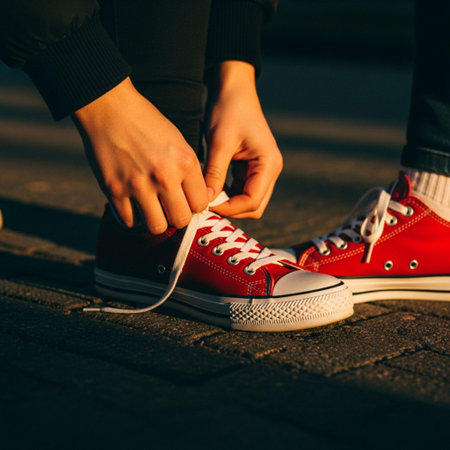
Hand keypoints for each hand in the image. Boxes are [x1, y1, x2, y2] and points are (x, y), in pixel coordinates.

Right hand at [73, 77, 207, 232]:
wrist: (110, 108)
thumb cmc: (148, 125)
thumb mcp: (179, 143)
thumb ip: (188, 173)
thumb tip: (196, 203)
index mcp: (185, 162)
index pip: (201, 204)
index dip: (195, 206)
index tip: (186, 202)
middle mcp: (164, 176)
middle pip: (180, 220)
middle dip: (177, 217)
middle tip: (169, 209)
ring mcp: (138, 185)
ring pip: (157, 227)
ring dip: (155, 221)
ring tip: (152, 210)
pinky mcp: (114, 189)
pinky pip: (129, 222)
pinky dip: (132, 218)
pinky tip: (133, 206)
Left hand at [204, 61, 281, 218]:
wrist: (233, 90)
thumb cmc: (229, 110)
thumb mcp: (220, 143)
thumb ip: (214, 173)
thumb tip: (205, 201)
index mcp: (269, 164)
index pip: (252, 201)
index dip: (229, 208)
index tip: (206, 205)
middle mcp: (270, 170)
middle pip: (254, 206)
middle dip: (230, 209)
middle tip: (205, 204)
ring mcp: (262, 170)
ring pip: (248, 201)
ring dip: (228, 203)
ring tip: (206, 196)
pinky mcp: (252, 168)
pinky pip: (241, 190)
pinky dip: (227, 194)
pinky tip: (211, 187)